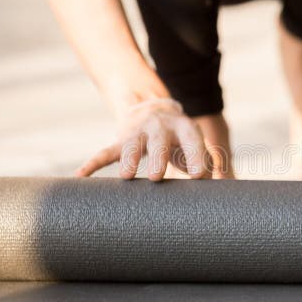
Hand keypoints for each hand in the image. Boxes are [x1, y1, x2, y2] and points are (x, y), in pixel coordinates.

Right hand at [76, 98, 211, 179]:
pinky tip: (80, 176)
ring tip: (127, 176)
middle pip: (159, 142)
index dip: (196, 157)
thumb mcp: (196, 145)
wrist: (153, 108)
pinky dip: (92, 163)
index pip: (192, 141)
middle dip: (158, 158)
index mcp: (184, 128)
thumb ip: (208, 165)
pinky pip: (105, 152)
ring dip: (129, 159)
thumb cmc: (180, 139)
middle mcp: (160, 127)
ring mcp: (138, 133)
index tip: (198, 176)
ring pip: (131, 145)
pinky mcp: (121, 140)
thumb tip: (221, 193)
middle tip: (158, 177)